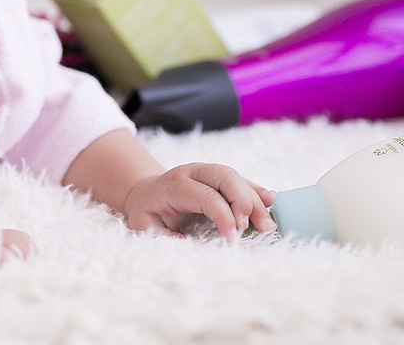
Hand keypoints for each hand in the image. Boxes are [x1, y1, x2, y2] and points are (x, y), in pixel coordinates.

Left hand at [123, 162, 276, 241]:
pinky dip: (256, 190)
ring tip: (268, 225)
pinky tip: (271, 200)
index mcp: (174, 185)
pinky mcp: (218, 178)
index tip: (232, 237)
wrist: (145, 192)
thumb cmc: (146, 212)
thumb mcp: (143, 225)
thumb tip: (184, 242)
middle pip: (224, 176)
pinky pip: (241, 180)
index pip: (204, 195)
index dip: (222, 214)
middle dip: (243, 200)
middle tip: (255, 227)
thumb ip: (160, 236)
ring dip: (255, 199)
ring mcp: (207, 172)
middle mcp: (192, 172)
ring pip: (236, 177)